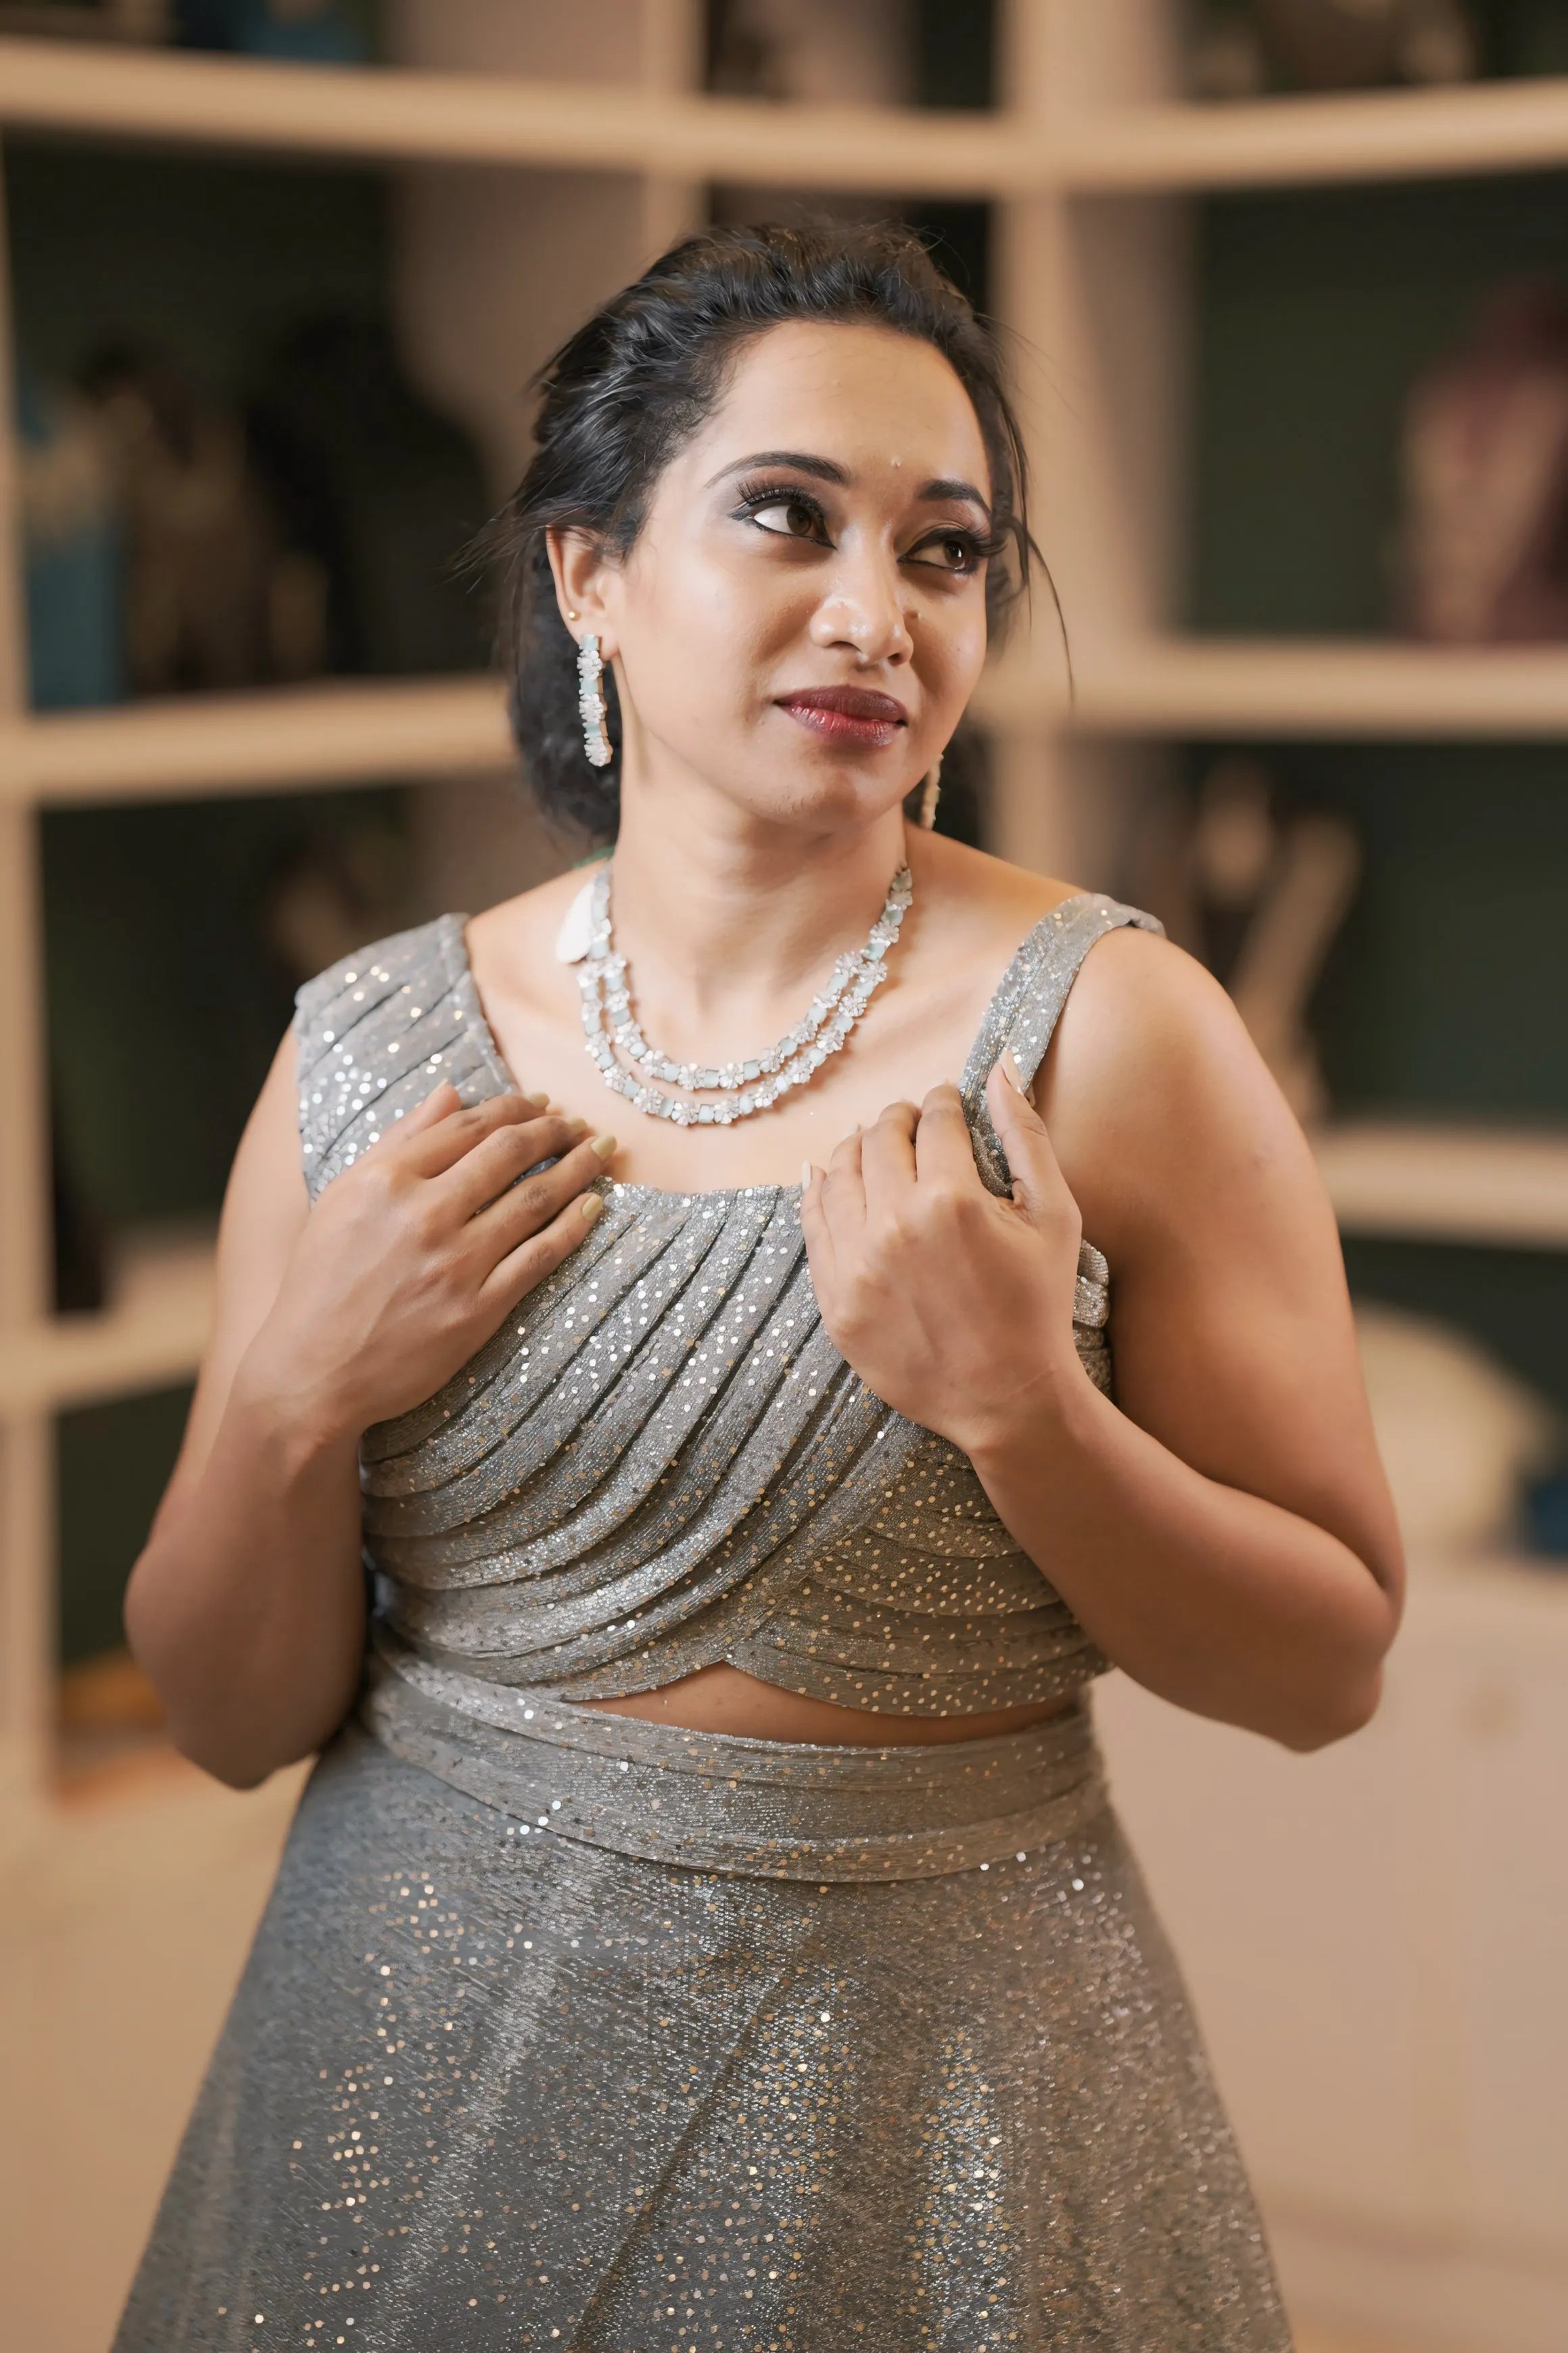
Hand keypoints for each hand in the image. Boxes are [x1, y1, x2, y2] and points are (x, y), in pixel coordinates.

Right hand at [242, 1083, 613, 1436]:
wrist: (313, 1371)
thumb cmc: (321, 1281)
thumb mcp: (344, 1198)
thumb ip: (399, 1141)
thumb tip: (451, 1092)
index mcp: (387, 1179)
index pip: (469, 1126)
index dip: (515, 1108)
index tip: (543, 1104)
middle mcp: (424, 1214)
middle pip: (510, 1153)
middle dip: (554, 1130)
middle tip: (579, 1125)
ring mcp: (454, 1263)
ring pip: (535, 1199)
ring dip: (577, 1168)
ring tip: (602, 1151)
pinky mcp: (477, 1309)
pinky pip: (539, 1257)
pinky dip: (573, 1227)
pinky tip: (594, 1206)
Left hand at [800, 1056, 1089, 1455]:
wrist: (1007, 1397)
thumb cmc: (1039, 1305)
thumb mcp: (1053, 1216)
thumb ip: (1026, 1136)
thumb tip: (1002, 1067)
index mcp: (952, 1199)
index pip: (934, 1119)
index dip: (942, 1101)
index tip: (947, 1102)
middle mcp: (894, 1226)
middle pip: (880, 1138)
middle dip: (899, 1118)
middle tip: (913, 1122)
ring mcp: (856, 1264)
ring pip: (837, 1173)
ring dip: (857, 1147)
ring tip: (874, 1145)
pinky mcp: (834, 1299)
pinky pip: (813, 1225)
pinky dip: (819, 1192)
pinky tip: (830, 1177)